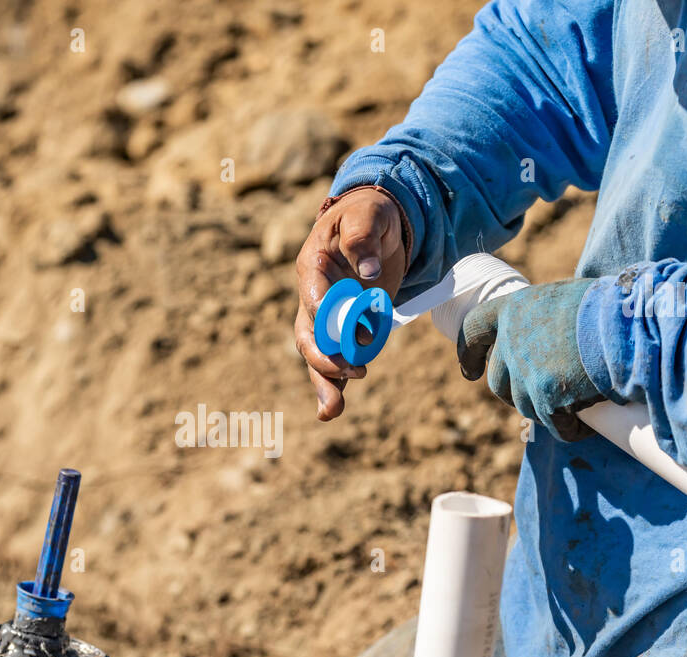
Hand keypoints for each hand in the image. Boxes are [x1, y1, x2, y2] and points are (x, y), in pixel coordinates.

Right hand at [294, 187, 407, 420]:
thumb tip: (368, 271)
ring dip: (324, 382)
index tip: (347, 332)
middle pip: (308, 334)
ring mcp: (327, 316)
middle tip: (347, 374)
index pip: (312, 295)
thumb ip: (363, 237)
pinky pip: (336, 357)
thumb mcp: (369, 214)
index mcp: (312, 266)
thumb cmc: (369, 214)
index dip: (325, 315)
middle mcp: (313, 296)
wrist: (378, 224)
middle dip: (322, 360)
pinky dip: (336, 383)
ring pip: (318, 354)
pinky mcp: (344, 328)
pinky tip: (334, 409)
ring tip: (331, 412)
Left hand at [457, 278, 603, 440]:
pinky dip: (570, 429)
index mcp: (516, 307)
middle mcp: (512, 340)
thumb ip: (545, 319)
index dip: (469, 352)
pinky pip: (555, 426)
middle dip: (517, 393)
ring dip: (550, 411)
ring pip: (527, 407)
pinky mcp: (546, 398)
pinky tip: (586, 426)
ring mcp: (526, 372)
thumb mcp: (569, 299)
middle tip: (545, 396)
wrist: (634, 324)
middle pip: (499, 382)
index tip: (470, 371)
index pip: (475, 328)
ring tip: (580, 402)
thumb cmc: (612, 306)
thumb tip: (547, 341)